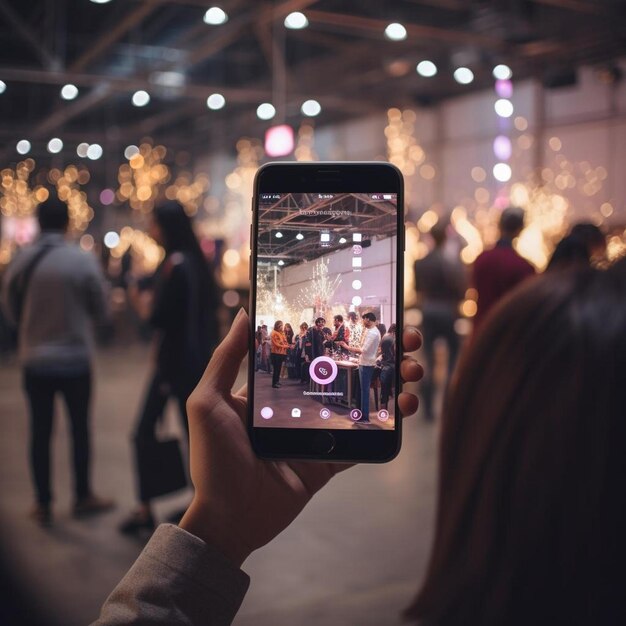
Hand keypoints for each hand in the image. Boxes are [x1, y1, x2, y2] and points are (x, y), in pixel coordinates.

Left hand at [179, 309, 422, 566]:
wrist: (229, 518)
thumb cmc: (213, 459)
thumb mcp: (209, 401)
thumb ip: (226, 359)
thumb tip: (245, 314)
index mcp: (274, 390)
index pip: (314, 354)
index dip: (340, 335)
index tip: (366, 317)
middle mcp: (300, 407)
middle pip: (347, 373)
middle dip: (381, 355)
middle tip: (407, 340)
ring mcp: (318, 434)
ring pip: (362, 402)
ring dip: (393, 384)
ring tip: (412, 372)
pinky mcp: (330, 461)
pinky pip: (362, 441)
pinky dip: (386, 426)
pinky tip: (403, 408)